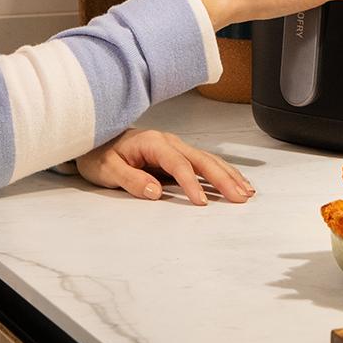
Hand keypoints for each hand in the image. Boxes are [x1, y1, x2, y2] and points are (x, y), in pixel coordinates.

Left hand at [74, 128, 255, 204]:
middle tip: (239, 197)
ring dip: (228, 175)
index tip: (202, 202)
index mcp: (152, 142)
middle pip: (201, 159)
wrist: (96, 139)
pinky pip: (204, 162)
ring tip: (246, 191)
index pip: (178, 164)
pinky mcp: (178, 155)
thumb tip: (156, 192)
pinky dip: (222, 172)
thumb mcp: (107, 170)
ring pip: (208, 159)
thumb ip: (131, 180)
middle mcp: (169, 141)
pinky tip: (234, 181)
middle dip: (223, 178)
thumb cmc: (100, 154)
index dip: (191, 183)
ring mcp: (176, 147)